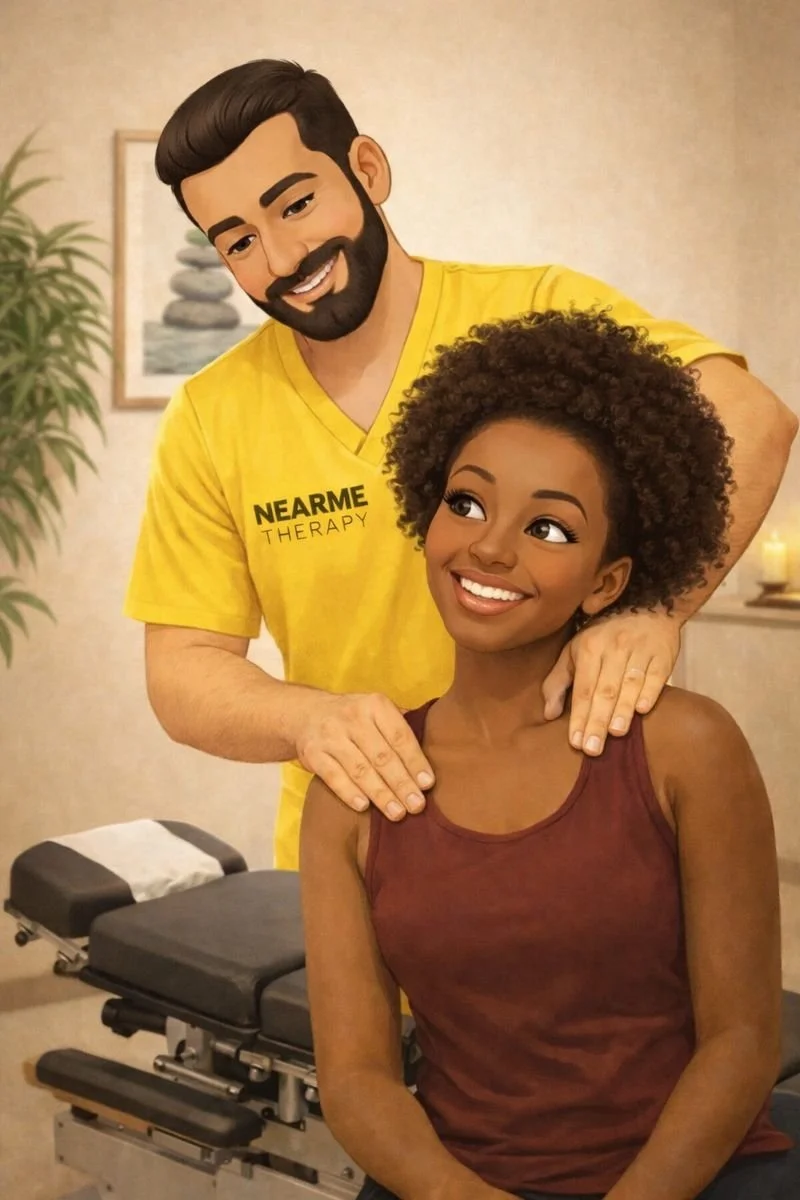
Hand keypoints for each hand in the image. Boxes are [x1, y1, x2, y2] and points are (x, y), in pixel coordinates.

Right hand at [296, 692, 434, 819]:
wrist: (306, 714)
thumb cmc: (355, 718)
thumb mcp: (377, 711)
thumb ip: (400, 728)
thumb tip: (437, 749)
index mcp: (375, 705)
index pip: (400, 736)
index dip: (415, 761)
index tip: (428, 784)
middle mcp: (352, 717)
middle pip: (382, 756)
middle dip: (402, 783)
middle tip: (417, 806)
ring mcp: (330, 736)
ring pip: (360, 769)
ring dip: (381, 794)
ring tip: (398, 813)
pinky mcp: (313, 754)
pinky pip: (333, 777)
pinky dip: (349, 793)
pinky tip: (364, 807)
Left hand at [541, 608, 682, 754]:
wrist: (648, 605)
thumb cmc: (604, 635)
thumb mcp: (575, 650)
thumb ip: (559, 681)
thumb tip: (549, 714)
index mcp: (589, 648)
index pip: (583, 689)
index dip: (579, 716)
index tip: (576, 742)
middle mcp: (614, 649)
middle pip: (604, 690)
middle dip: (597, 720)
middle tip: (593, 749)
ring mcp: (640, 650)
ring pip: (630, 684)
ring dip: (623, 709)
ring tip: (615, 733)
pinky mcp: (663, 654)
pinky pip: (656, 675)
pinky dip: (650, 692)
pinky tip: (643, 711)